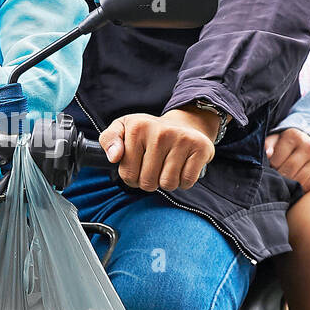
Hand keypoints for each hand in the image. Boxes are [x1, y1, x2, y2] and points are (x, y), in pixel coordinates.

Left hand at [98, 108, 216, 191]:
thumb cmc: (149, 133)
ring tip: (167, 166)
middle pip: (148, 182)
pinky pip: (186, 182)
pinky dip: (183, 181)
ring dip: (167, 182)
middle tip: (155, 167)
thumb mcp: (123, 129)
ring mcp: (182, 139)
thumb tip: (114, 157)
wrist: (185, 125)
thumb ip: (109, 140)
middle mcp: (160, 132)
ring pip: (168, 184)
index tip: (138, 165)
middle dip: (149, 181)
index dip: (132, 176)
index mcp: (138, 127)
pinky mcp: (200, 148)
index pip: (127, 174)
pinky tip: (181, 167)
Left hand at [265, 128, 309, 192]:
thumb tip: (267, 154)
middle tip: (276, 178)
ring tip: (284, 182)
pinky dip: (300, 188)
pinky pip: (309, 185)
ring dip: (289, 184)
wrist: (308, 145)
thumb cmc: (286, 145)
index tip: (270, 167)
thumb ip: (268, 145)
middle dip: (279, 177)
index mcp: (294, 136)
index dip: (270, 167)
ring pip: (299, 180)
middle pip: (288, 171)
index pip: (276, 160)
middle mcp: (308, 146)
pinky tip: (295, 184)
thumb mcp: (275, 141)